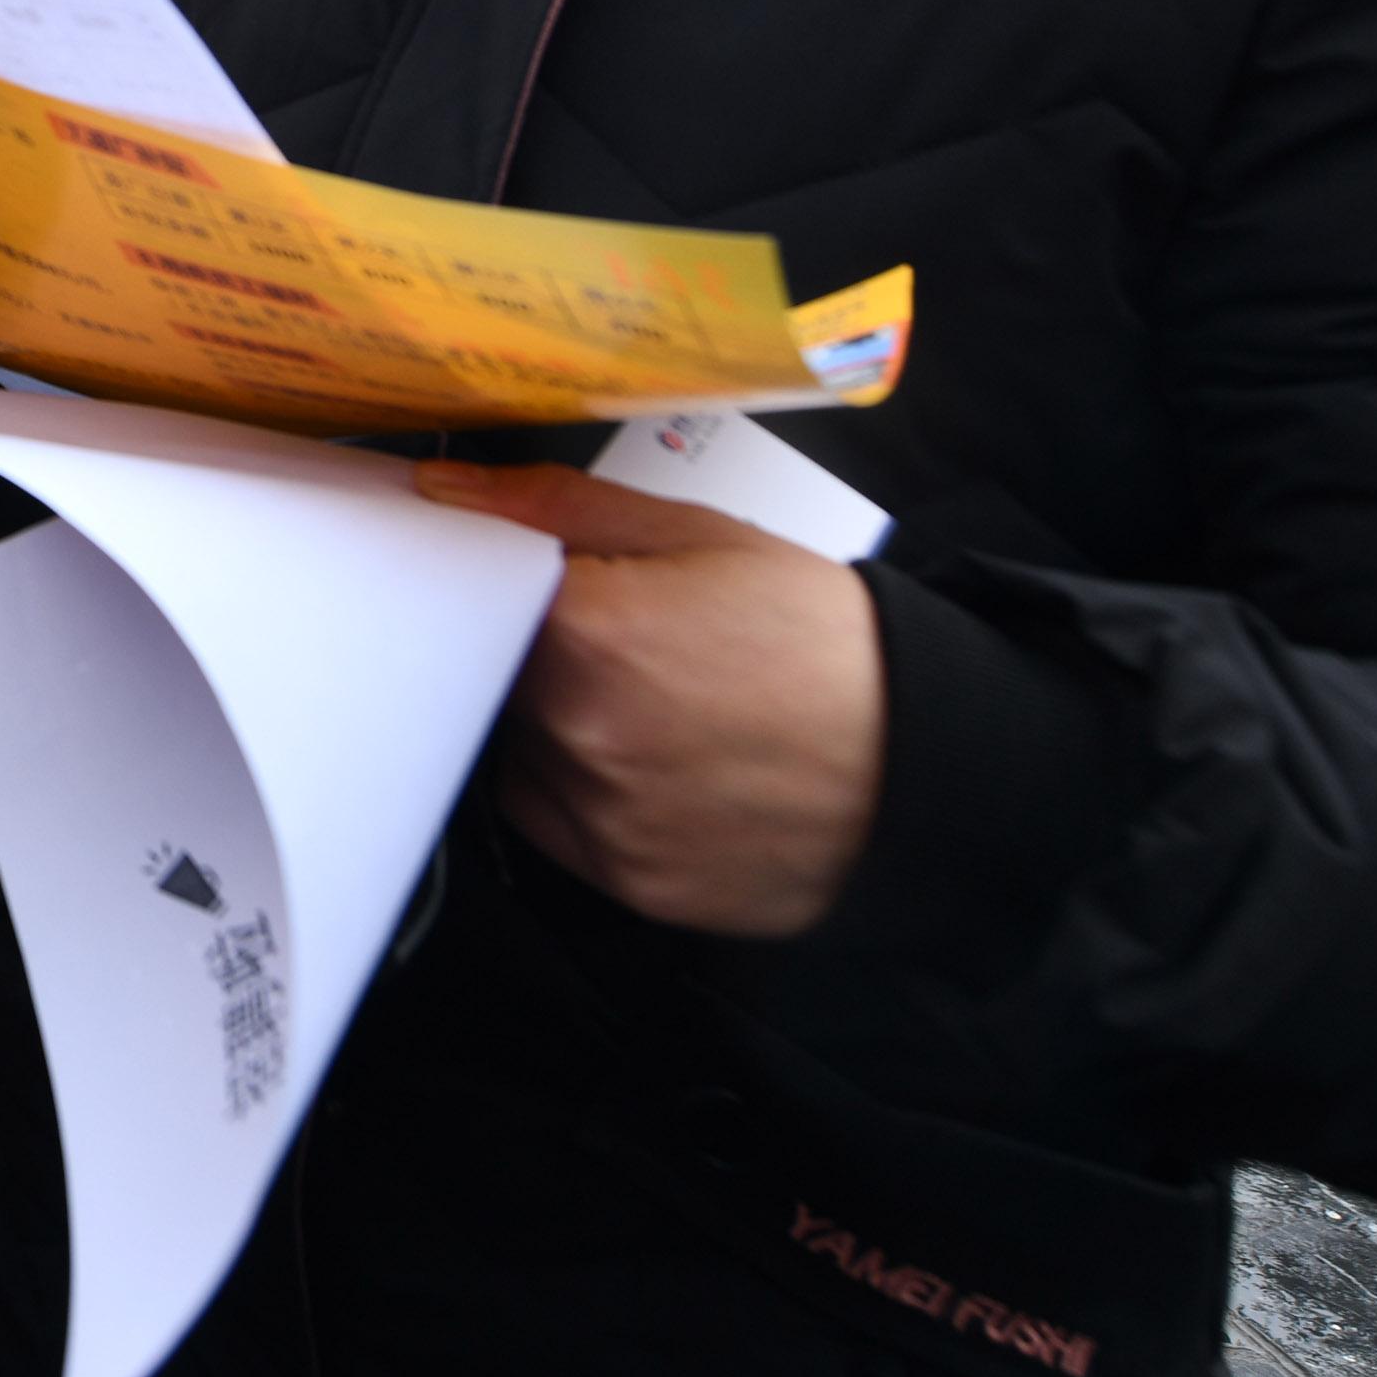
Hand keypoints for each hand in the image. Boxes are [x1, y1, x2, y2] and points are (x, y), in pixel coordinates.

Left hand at [418, 465, 885, 936]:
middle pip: (492, 678)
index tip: (523, 585)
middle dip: (533, 656)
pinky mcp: (628, 884)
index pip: (470, 596)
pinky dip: (586, 791)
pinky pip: (559, 822)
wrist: (927, 761)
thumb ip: (556, 509)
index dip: (494, 586)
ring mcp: (602, 818)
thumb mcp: (697, 535)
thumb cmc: (820, 639)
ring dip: (558, 725)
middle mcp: (579, 734)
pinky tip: (659, 763)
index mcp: (587, 634)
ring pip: (523, 752)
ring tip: (653, 706)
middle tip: (615, 648)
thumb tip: (448, 492)